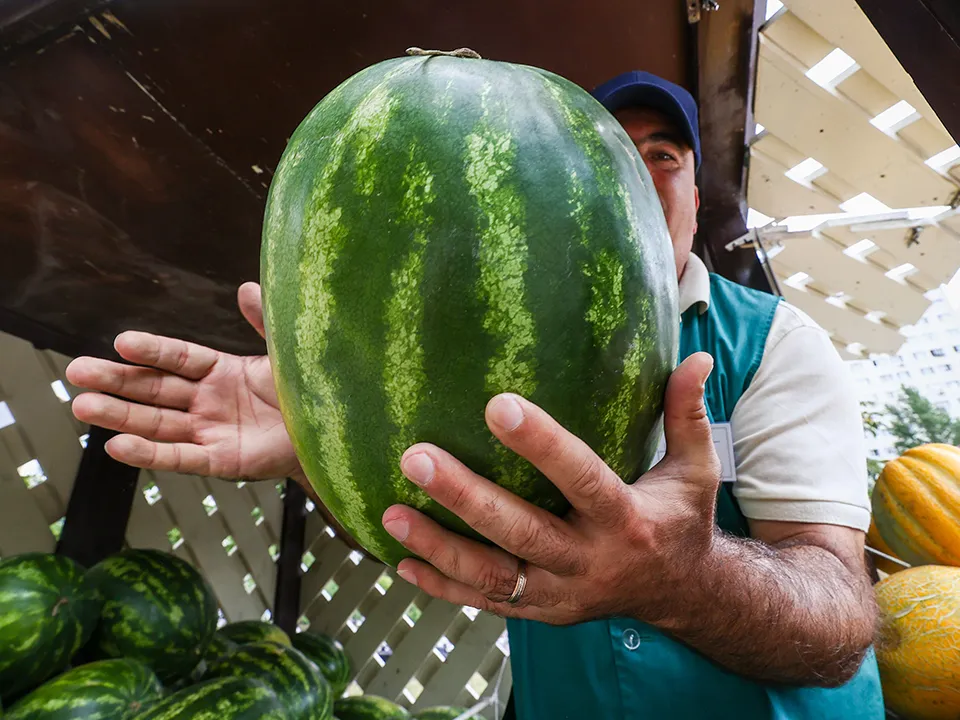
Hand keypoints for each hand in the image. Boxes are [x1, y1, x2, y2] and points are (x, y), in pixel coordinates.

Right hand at [66, 283, 301, 480]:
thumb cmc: (309, 391)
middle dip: (117, 382)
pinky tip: (117, 447)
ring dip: (120, 417)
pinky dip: (150, 454)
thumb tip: (247, 287)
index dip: (152, 350)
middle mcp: (209, 401)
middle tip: (77, 372)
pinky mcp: (221, 460)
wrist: (334, 433)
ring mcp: (212, 431)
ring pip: (158, 423)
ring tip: (82, 406)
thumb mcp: (286, 352)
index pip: (179, 358)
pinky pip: (181, 458)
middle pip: (155, 390)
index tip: (121, 342)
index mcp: (222, 371)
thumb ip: (264, 323)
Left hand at [380, 353, 720, 625]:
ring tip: (391, 513)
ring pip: (495, 576)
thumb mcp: (696, 470)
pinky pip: (487, 603)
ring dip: (440, 547)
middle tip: (414, 458)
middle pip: (522, 532)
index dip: (541, 445)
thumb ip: (689, 415)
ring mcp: (563, 595)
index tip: (496, 404)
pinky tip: (401, 563)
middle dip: (466, 498)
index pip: (581, 478)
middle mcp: (591, 562)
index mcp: (627, 521)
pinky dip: (443, 587)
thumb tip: (696, 357)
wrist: (684, 595)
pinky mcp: (542, 612)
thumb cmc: (681, 519)